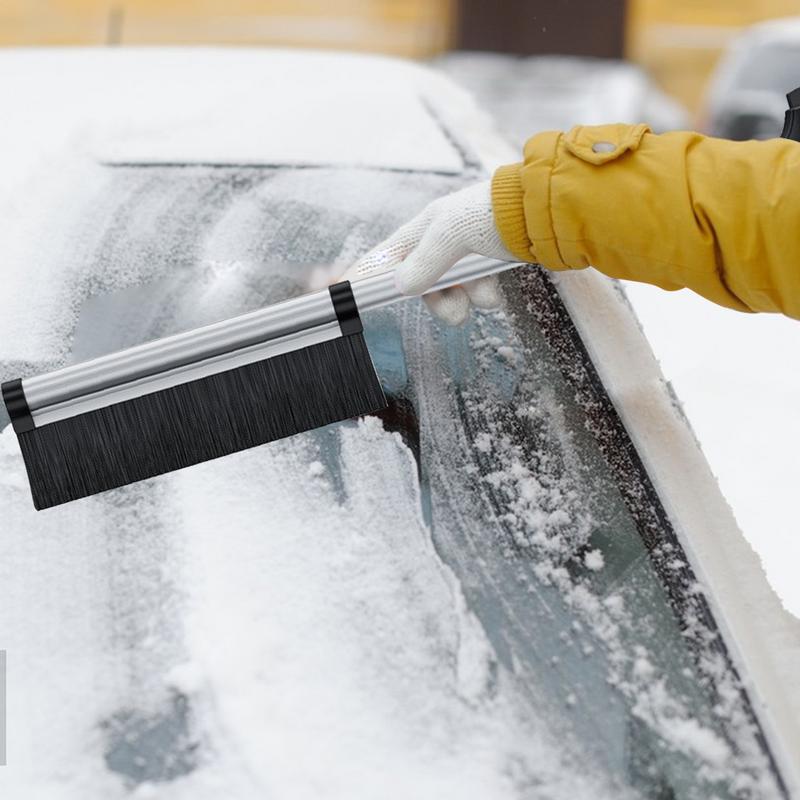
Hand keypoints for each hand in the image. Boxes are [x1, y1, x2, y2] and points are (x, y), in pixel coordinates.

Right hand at [341, 181, 514, 324]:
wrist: (544, 213)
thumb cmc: (494, 212)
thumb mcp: (452, 233)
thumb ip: (425, 262)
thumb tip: (401, 286)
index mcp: (425, 228)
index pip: (385, 257)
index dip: (366, 276)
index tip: (345, 293)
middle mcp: (441, 243)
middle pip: (420, 286)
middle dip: (437, 299)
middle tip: (452, 304)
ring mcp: (465, 257)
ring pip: (450, 295)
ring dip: (465, 300)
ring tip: (483, 291)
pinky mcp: (487, 268)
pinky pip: (476, 295)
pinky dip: (485, 296)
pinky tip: (496, 286)